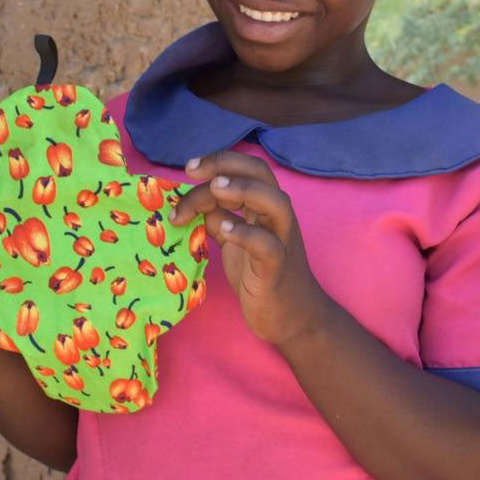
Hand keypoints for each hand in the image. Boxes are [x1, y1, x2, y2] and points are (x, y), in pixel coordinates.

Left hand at [168, 151, 329, 349]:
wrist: (290, 318)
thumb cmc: (261, 277)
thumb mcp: (234, 242)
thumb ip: (219, 220)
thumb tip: (191, 203)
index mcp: (265, 208)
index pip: (246, 169)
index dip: (219, 161)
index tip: (189, 168)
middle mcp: (277, 218)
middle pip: (261, 174)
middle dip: (225, 164)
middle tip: (191, 170)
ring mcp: (281, 242)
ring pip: (275, 203)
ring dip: (243, 190)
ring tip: (214, 189)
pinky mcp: (277, 269)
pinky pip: (268, 246)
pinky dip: (247, 234)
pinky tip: (224, 231)